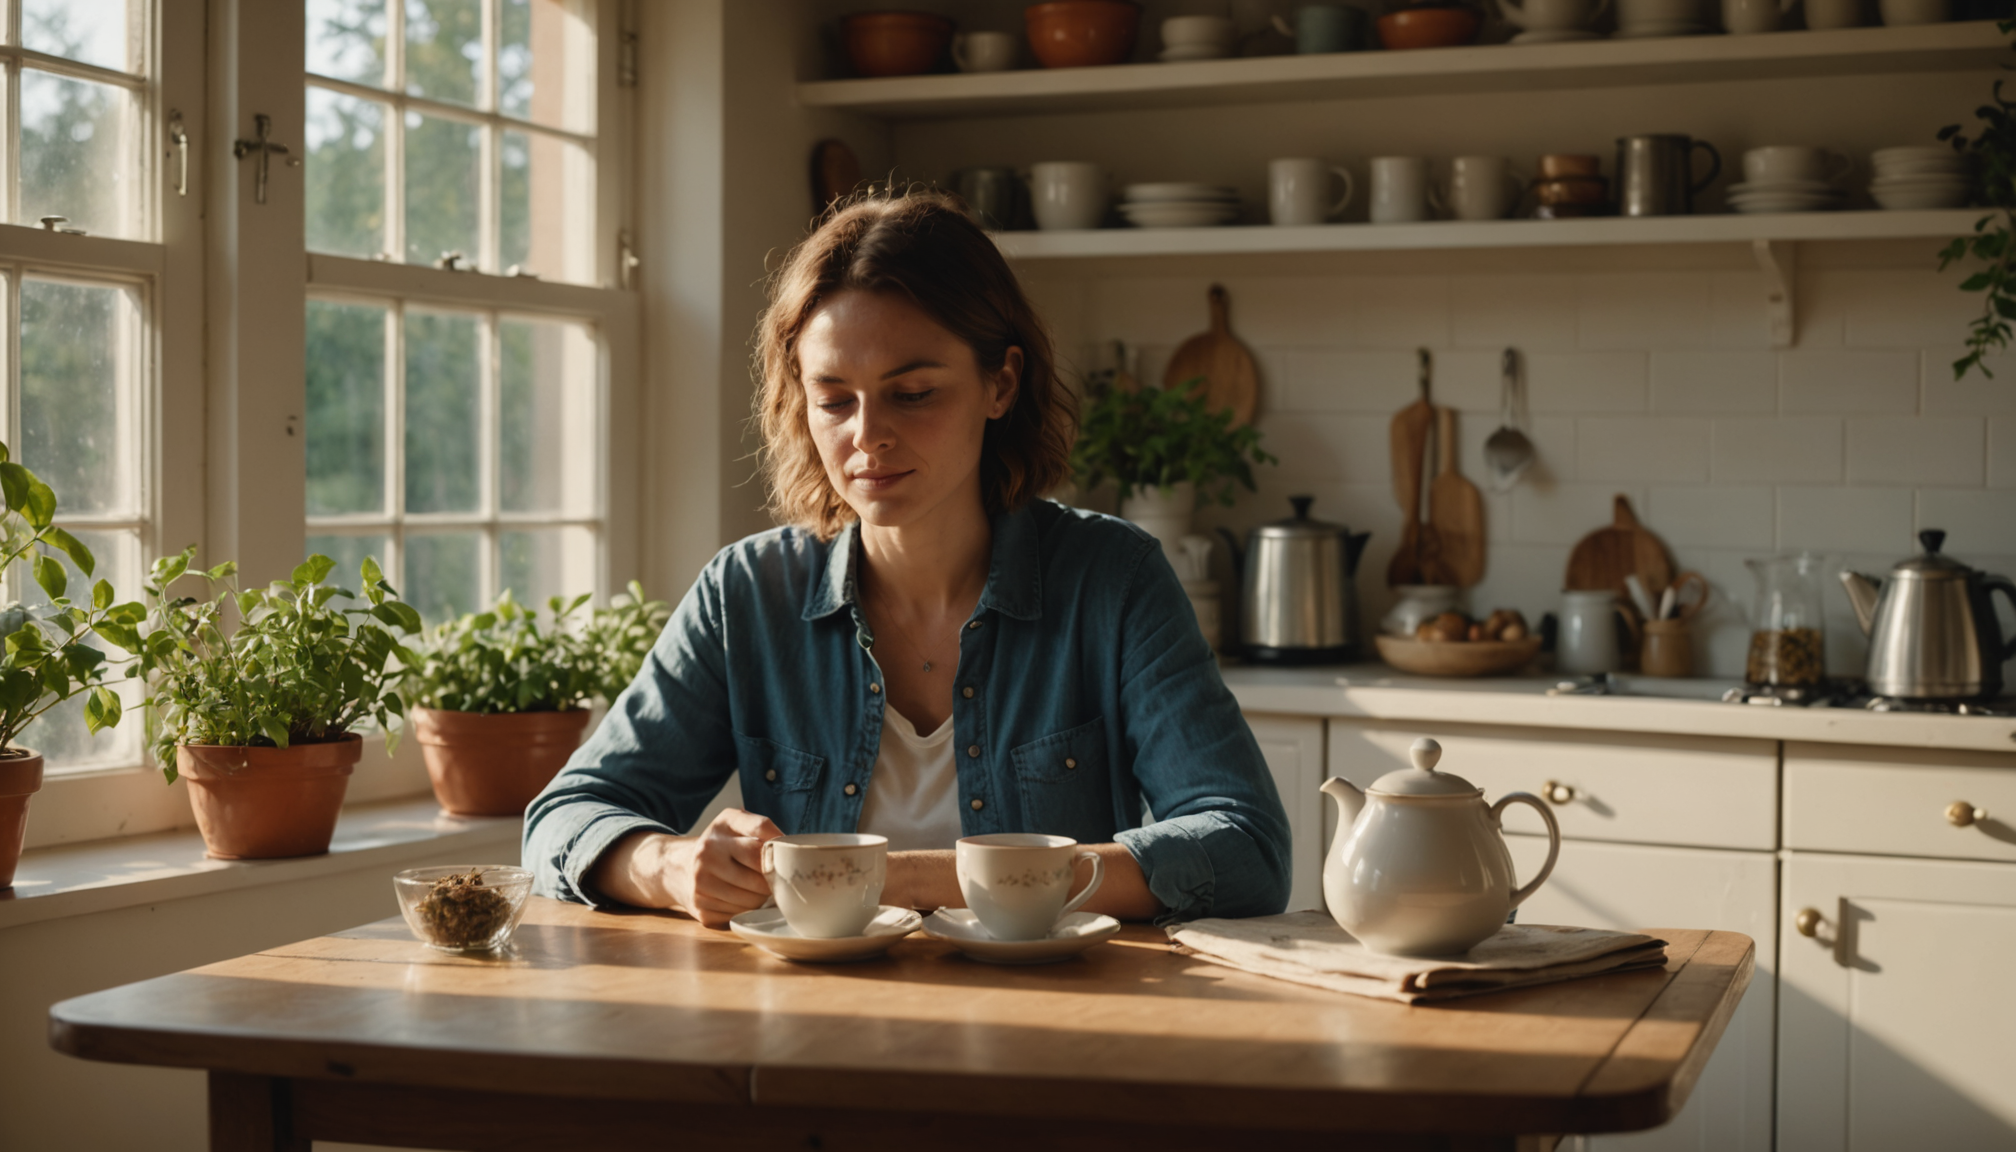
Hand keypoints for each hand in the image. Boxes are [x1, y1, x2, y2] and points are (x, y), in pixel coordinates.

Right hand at [592, 809, 780, 928]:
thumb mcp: (738, 825)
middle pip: (760, 875)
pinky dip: (747, 911)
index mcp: (723, 825)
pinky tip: (741, 899)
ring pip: (752, 899)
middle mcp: (708, 851)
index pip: (760, 838)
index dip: (779, 853)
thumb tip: (793, 850)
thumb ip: (764, 829)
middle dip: (773, 881)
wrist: (678, 867)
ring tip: (758, 889)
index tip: (787, 859)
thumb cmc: (721, 845)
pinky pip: (739, 915)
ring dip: (763, 898)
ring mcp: (702, 882)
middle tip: (776, 880)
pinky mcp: (701, 908)